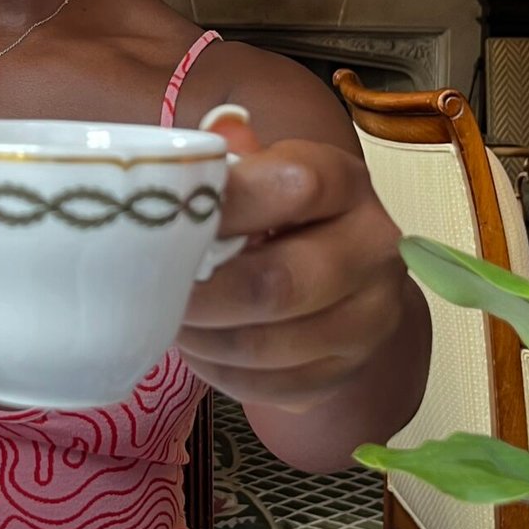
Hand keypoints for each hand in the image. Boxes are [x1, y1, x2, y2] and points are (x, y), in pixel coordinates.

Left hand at [176, 110, 411, 412]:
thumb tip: (208, 142)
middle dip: (201, 295)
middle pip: (278, 284)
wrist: (343, 279)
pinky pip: (272, 386)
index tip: (169, 217)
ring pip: (269, 345)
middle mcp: (375, 249)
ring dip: (204, 339)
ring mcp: (370, 318)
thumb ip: (233, 160)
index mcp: (346, 183)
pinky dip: (222, 373)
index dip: (223, 205)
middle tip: (153, 291)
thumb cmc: (280, 214)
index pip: (294, 187)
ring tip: (170, 320)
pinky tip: (201, 349)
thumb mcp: (262, 171)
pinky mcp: (349, 371)